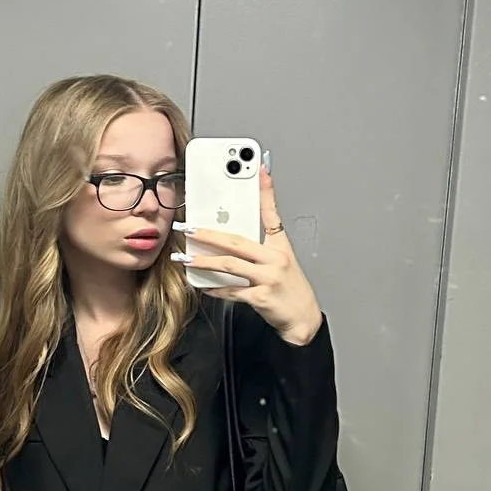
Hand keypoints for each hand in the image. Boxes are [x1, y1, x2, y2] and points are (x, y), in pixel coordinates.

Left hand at [175, 166, 322, 344]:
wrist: (304, 320)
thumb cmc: (292, 291)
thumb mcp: (284, 263)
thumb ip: (262, 249)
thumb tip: (232, 240)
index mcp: (280, 248)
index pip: (272, 214)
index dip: (267, 191)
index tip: (260, 170)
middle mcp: (275, 259)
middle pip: (236, 241)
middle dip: (208, 234)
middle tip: (189, 229)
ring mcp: (268, 278)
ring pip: (229, 265)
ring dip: (204, 262)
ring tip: (186, 260)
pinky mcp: (261, 297)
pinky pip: (232, 290)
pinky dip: (216, 289)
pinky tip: (204, 287)